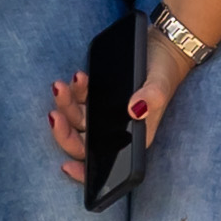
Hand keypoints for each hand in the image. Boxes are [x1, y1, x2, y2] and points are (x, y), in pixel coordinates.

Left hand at [42, 43, 178, 188]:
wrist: (161, 49)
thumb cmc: (165, 74)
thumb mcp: (161, 85)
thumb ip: (151, 98)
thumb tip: (135, 109)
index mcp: (130, 139)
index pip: (104, 163)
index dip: (83, 170)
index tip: (66, 166)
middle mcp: (113, 132)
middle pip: (82, 143)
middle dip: (64, 132)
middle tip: (55, 115)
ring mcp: (102, 115)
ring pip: (75, 121)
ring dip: (65, 106)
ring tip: (61, 86)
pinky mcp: (96, 98)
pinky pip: (77, 100)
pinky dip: (73, 91)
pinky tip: (78, 77)